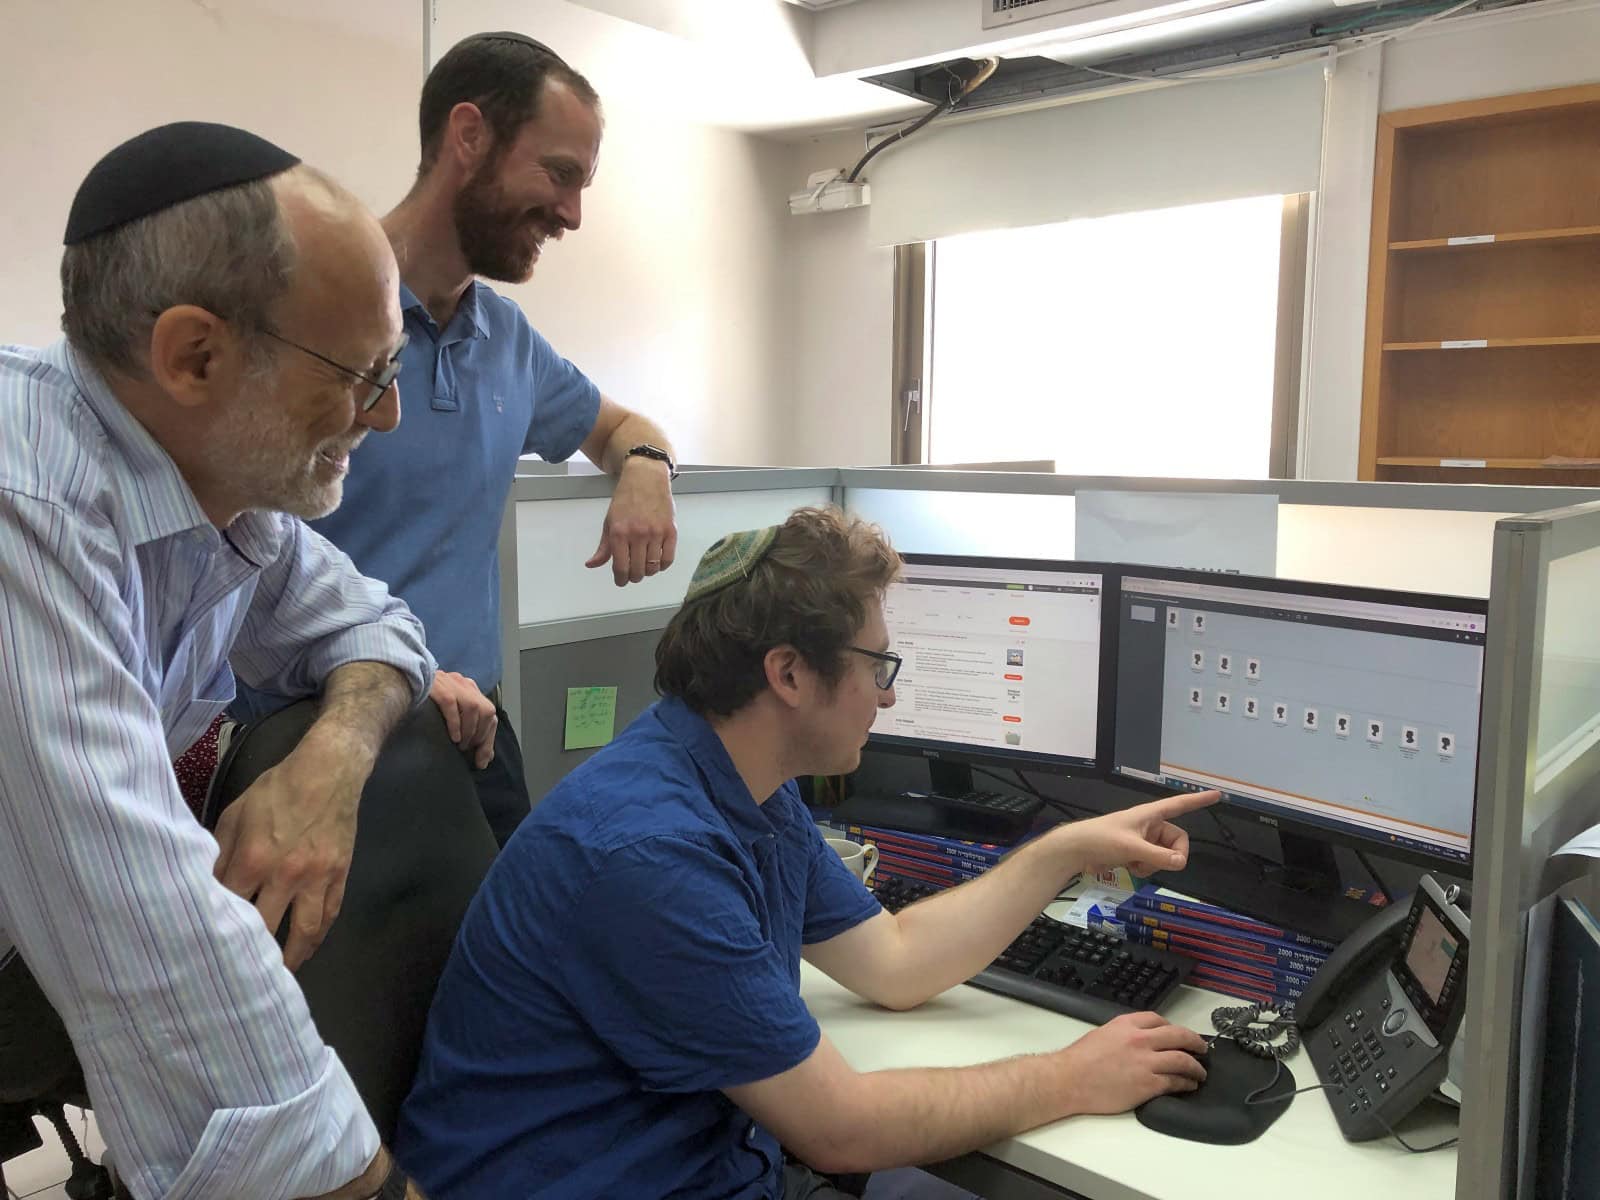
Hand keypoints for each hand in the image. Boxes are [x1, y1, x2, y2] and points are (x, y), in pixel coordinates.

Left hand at [213, 730, 366, 970]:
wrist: (329, 770)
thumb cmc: (276, 789)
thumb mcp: (236, 813)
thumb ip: (220, 852)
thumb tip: (206, 885)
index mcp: (254, 858)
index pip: (230, 906)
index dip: (215, 927)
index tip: (203, 946)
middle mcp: (287, 875)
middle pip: (265, 928)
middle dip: (250, 953)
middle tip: (234, 976)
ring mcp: (318, 878)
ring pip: (304, 932)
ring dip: (290, 958)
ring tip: (277, 976)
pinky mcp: (340, 875)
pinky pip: (329, 915)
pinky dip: (317, 937)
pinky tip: (306, 948)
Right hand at [430, 669, 496, 768]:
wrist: (402, 680)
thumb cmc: (424, 702)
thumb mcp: (450, 712)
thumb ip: (468, 729)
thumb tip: (485, 758)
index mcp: (469, 689)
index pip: (490, 713)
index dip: (488, 739)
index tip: (481, 760)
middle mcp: (464, 684)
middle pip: (486, 710)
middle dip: (481, 735)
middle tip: (468, 750)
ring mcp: (451, 683)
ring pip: (473, 707)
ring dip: (469, 731)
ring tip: (460, 746)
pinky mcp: (438, 687)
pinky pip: (451, 705)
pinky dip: (455, 724)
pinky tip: (453, 737)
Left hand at [586, 457, 676, 585]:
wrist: (646, 479)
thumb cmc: (626, 500)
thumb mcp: (609, 522)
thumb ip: (603, 547)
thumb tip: (591, 565)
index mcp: (619, 533)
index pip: (620, 567)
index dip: (620, 579)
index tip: (621, 581)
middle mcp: (638, 534)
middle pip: (638, 570)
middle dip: (634, 577)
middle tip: (632, 575)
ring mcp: (656, 533)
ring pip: (653, 567)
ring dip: (648, 572)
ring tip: (644, 567)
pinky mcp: (671, 531)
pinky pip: (668, 559)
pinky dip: (662, 565)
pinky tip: (657, 561)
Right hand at [1055, 1012, 1208, 1114]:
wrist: (1069, 1080)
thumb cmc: (1080, 1060)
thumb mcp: (1103, 1034)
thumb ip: (1125, 1034)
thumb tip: (1140, 1041)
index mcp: (1127, 1024)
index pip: (1159, 1020)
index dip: (1173, 1027)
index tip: (1179, 1035)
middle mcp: (1140, 1040)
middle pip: (1179, 1036)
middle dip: (1195, 1042)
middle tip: (1202, 1049)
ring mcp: (1146, 1062)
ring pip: (1183, 1060)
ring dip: (1196, 1066)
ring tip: (1200, 1072)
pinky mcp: (1148, 1085)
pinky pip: (1176, 1082)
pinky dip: (1187, 1083)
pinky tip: (1189, 1085)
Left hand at [1058, 789, 1220, 876]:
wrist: (1077, 851)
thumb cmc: (1101, 839)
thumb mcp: (1132, 848)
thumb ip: (1159, 856)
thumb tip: (1182, 862)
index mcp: (1150, 814)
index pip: (1180, 804)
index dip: (1198, 800)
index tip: (1217, 795)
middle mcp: (1151, 825)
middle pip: (1178, 841)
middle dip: (1170, 855)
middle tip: (1157, 862)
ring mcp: (1145, 840)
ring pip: (1166, 855)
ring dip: (1155, 864)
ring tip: (1135, 864)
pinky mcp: (1137, 853)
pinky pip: (1154, 862)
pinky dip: (1146, 868)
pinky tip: (1130, 867)